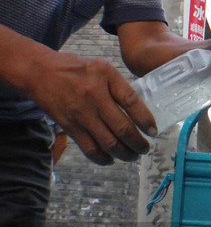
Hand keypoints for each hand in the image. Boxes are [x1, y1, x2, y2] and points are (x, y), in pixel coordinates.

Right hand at [28, 53, 154, 164]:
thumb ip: (120, 85)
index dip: (146, 119)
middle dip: (138, 143)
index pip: (132, 102)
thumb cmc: (76, 69)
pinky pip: (89, 148)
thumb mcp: (103, 68)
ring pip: (108, 142)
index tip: (153, 131)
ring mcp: (82, 115)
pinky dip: (102, 158)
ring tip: (133, 155)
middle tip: (146, 148)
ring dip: (124, 153)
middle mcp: (95, 98)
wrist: (40, 73)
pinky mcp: (70, 127)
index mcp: (107, 78)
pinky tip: (112, 159)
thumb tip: (140, 108)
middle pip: (122, 127)